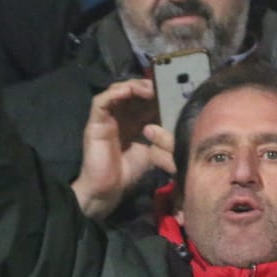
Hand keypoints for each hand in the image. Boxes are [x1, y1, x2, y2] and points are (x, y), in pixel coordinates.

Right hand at [71, 80, 175, 219]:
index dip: (158, 93)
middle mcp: (120, 116)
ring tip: (148, 89)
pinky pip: (101, 101)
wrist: (108, 190)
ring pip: (117, 90)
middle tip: (162, 86)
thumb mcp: (153, 152)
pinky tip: (128, 91)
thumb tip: (181, 128)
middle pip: (132, 92)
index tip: (172, 91)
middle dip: (147, 86)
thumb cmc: (129, 172)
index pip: (145, 100)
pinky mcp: (95, 122)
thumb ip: (163, 139)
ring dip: (133, 86)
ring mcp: (107, 117)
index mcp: (134, 122)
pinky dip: (115, 93)